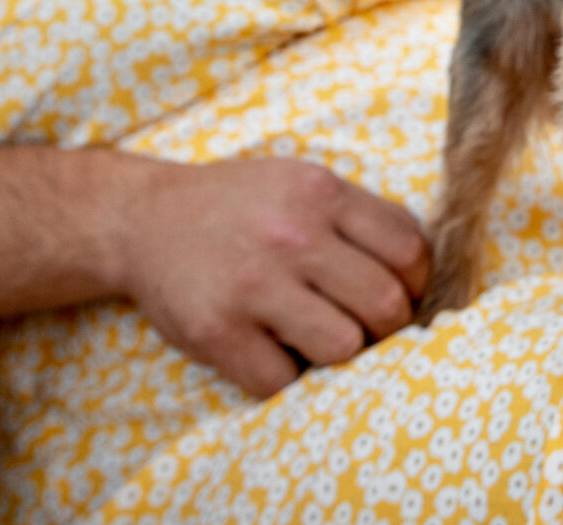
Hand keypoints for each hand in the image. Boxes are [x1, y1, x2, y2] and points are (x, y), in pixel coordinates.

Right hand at [104, 157, 429, 398]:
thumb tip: (420, 274)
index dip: (415, 284)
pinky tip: (272, 350)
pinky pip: (282, 380)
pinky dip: (285, 376)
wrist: (142, 220)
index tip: (398, 295)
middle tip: (363, 327)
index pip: (408, 252)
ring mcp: (253, 286)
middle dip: (386, 327)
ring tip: (318, 339)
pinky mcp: (218, 332)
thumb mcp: (301, 182)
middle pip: (384, 306)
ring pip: (343, 347)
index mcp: (321, 194)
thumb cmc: (238, 206)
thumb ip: (359, 217)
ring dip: (339, 354)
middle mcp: (292, 236)